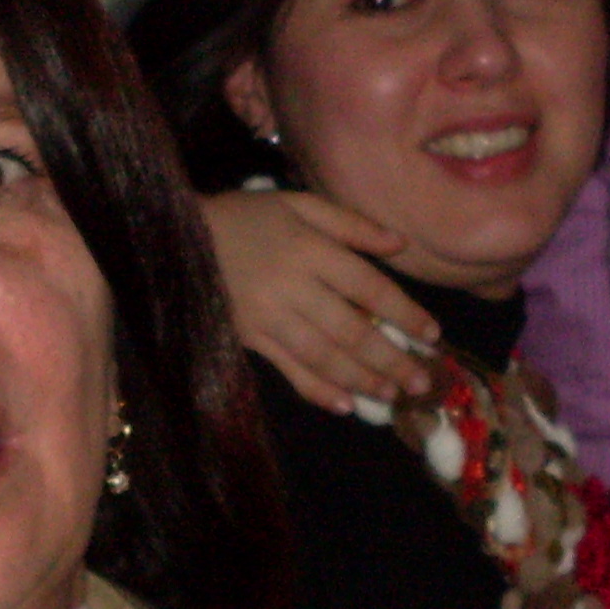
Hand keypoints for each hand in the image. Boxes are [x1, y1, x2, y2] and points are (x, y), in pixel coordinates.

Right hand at [200, 188, 436, 411]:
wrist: (177, 236)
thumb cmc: (247, 216)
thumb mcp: (299, 203)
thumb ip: (351, 224)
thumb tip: (399, 245)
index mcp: (310, 250)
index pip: (369, 288)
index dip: (404, 313)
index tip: (432, 334)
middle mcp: (293, 287)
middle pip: (352, 331)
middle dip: (391, 359)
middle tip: (422, 382)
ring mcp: (269, 317)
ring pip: (324, 357)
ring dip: (362, 380)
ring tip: (392, 396)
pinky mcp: (249, 338)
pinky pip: (289, 369)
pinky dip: (318, 390)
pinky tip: (345, 404)